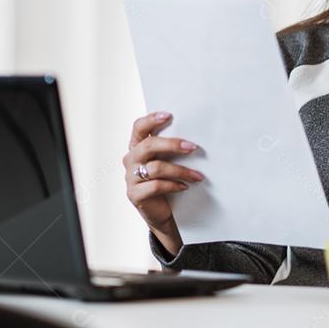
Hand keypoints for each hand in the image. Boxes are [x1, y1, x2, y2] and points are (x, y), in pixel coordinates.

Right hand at [122, 111, 204, 255]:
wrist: (161, 211)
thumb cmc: (165, 181)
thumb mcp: (166, 162)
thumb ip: (170, 150)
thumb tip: (192, 138)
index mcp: (136, 147)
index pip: (138, 128)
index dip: (151, 120)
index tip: (169, 115)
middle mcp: (131, 160)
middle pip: (149, 146)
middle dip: (172, 145)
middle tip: (192, 147)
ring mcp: (130, 178)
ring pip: (156, 168)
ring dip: (181, 170)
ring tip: (197, 175)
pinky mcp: (135, 194)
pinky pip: (156, 186)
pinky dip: (174, 185)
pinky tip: (185, 186)